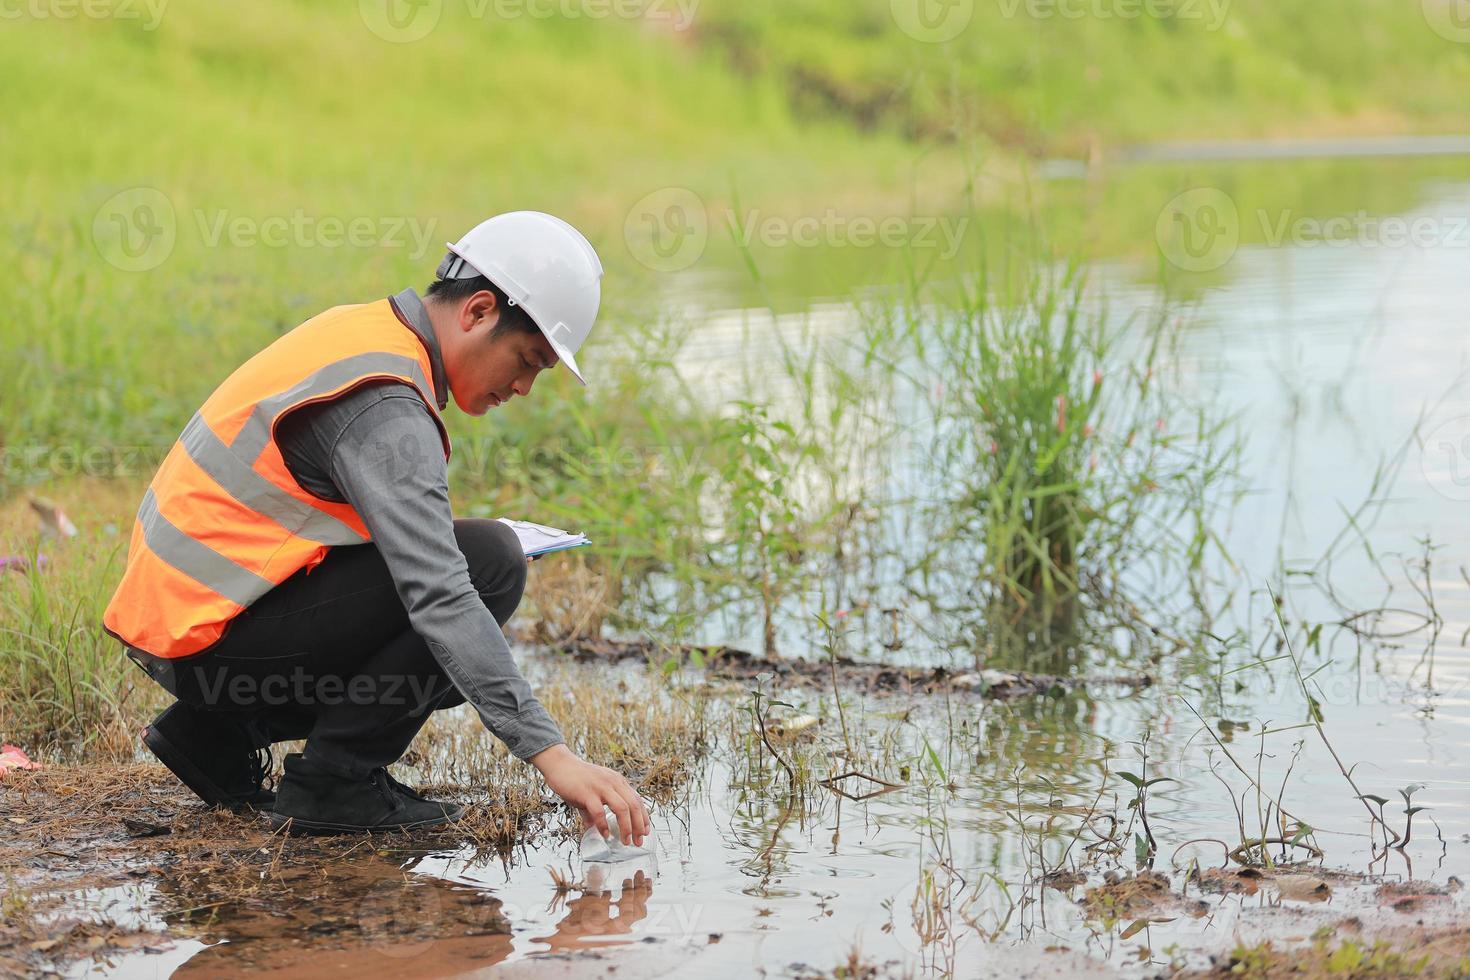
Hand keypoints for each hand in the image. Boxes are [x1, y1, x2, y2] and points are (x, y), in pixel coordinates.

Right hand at [529, 744, 648, 845]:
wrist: (559, 764)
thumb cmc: (575, 779)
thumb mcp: (592, 792)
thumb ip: (594, 809)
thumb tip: (594, 827)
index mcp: (617, 781)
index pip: (637, 800)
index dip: (644, 816)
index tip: (646, 831)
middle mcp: (613, 782)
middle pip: (634, 805)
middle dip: (638, 825)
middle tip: (638, 841)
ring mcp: (601, 786)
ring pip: (622, 808)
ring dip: (626, 827)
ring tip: (625, 841)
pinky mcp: (587, 792)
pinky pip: (599, 811)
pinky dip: (603, 825)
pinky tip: (605, 834)